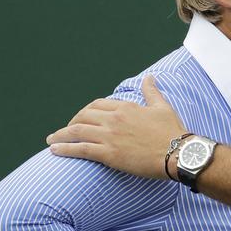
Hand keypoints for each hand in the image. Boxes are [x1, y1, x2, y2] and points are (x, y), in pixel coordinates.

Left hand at [48, 75, 184, 178]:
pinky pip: (80, 149)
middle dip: (71, 123)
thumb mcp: (162, 107)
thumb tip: (149, 77)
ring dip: (61, 135)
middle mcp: (114, 119)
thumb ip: (151, 92)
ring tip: (52, 140)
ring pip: (76, 131)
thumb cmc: (172, 131)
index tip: (82, 119)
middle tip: (65, 131)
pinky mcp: (108, 153)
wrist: (178, 153)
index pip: (97, 105)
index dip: (86, 112)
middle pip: (83, 116)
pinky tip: (55, 150)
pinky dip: (65, 148)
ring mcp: (109, 136)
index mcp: (125, 107)